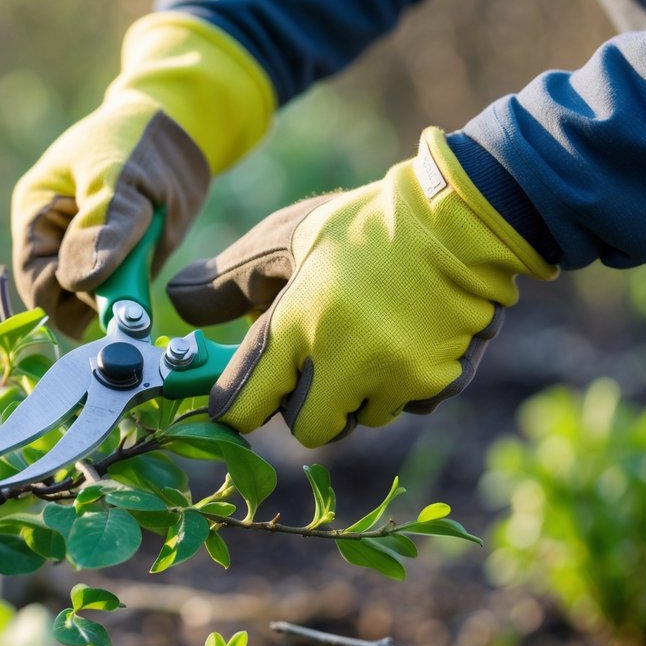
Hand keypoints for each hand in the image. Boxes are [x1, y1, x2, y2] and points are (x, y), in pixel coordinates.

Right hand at [12, 13, 273, 336]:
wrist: (183, 129)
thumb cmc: (139, 141)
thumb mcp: (118, 176)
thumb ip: (101, 228)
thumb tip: (76, 282)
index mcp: (36, 214)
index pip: (32, 278)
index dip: (59, 295)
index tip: (98, 289)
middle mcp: (56, 242)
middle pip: (58, 300)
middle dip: (90, 299)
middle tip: (128, 277)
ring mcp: (89, 257)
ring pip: (90, 305)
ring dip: (117, 295)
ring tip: (142, 254)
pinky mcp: (120, 268)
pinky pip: (119, 299)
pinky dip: (135, 293)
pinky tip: (149, 261)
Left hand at [167, 128, 557, 445]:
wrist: (467, 216)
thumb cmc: (366, 225)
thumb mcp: (288, 237)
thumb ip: (229, 279)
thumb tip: (178, 305)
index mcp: (296, 321)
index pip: (244, 404)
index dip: (237, 406)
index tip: (238, 399)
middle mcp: (343, 358)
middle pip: (305, 429)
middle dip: (306, 403)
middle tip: (318, 361)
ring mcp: (395, 376)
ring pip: (360, 419)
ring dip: (358, 392)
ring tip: (372, 335)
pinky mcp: (440, 383)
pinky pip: (408, 406)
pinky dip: (404, 384)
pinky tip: (411, 338)